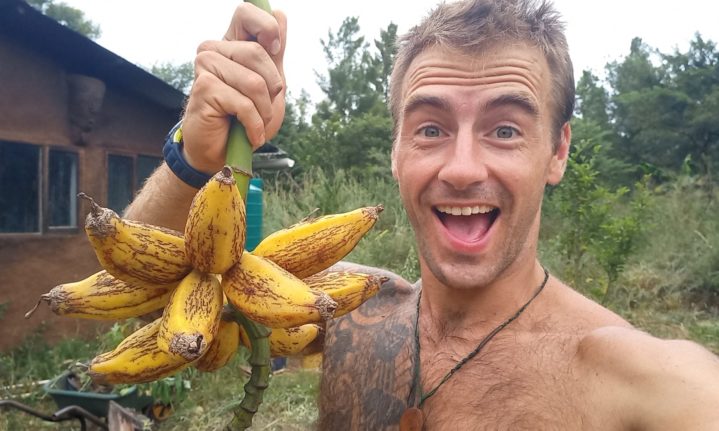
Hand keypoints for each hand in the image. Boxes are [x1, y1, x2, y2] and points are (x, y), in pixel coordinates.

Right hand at [181, 3, 286, 174]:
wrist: (224, 153)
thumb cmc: (245, 119)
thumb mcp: (270, 85)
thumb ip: (274, 52)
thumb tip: (280, 14)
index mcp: (231, 44)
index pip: (246, 13)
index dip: (267, 28)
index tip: (275, 51)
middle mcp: (214, 50)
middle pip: (257, 52)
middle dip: (272, 87)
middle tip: (264, 107)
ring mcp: (205, 66)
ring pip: (253, 81)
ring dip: (264, 110)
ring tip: (256, 123)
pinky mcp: (204, 87)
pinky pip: (244, 103)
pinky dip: (254, 124)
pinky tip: (250, 134)